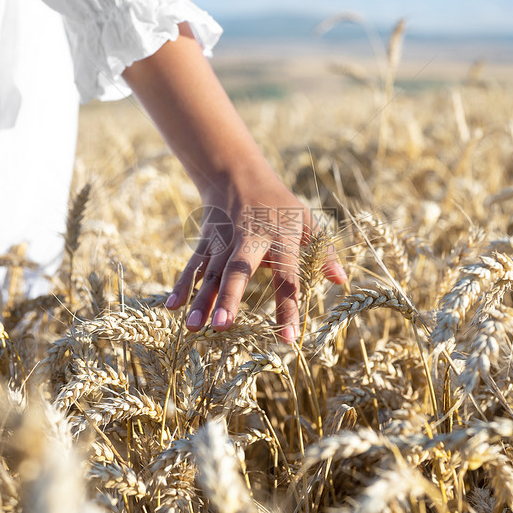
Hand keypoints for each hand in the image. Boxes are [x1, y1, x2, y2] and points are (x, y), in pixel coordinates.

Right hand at [120, 22, 344, 340]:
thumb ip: (323, 251)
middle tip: (224, 326)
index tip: (288, 338)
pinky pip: (192, 266)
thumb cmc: (280, 205)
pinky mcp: (206, 241)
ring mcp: (224, 241)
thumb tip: (340, 280)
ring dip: (201, 300)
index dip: (288, 307)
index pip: (287, 277)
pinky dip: (181, 286)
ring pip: (211, 273)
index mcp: (281, 238)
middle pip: (239, 271)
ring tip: (194, 328)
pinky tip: (171, 308)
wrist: (238, 174)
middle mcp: (249, 240)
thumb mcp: (307, 221)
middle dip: (230, 298)